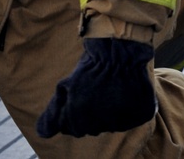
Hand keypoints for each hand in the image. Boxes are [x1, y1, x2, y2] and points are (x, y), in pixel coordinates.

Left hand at [37, 37, 154, 137]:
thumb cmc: (90, 67)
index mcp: (78, 119)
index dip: (76, 112)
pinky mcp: (140, 116)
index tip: (82, 96)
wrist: (119, 50)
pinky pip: (131, 119)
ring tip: (110, 90)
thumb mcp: (65, 86)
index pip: (74, 129)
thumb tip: (43, 133)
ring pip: (111, 124)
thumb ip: (53, 112)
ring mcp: (121, 122)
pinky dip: (128, 109)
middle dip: (91, 113)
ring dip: (109, 112)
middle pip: (92, 128)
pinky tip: (124, 93)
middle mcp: (99, 125)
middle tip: (96, 91)